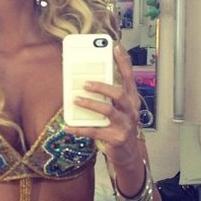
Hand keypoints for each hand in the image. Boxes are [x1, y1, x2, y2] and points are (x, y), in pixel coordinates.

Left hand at [67, 44, 141, 168]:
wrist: (128, 153)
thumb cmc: (119, 126)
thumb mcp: (118, 108)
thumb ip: (108, 96)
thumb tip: (85, 80)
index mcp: (132, 100)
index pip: (129, 77)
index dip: (123, 62)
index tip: (115, 47)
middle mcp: (131, 110)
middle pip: (120, 93)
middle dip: (102, 87)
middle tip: (86, 83)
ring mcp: (125, 125)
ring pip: (108, 111)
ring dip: (91, 104)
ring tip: (76, 100)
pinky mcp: (116, 138)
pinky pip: (95, 131)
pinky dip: (80, 129)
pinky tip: (68, 126)